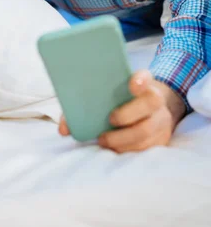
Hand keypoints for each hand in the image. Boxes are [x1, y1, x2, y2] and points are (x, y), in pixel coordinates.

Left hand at [59, 69, 185, 152]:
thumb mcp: (108, 94)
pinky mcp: (161, 139)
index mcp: (142, 83)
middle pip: (150, 103)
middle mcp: (155, 99)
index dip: (140, 80)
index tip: (132, 84)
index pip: (145, 76)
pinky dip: (128, 150)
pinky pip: (147, 148)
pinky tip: (115, 148)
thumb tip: (63, 130)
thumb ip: (84, 103)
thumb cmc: (121, 100)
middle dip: (127, 115)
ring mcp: (161, 120)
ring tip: (104, 140)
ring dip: (123, 139)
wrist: (151, 110)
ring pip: (147, 131)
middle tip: (109, 120)